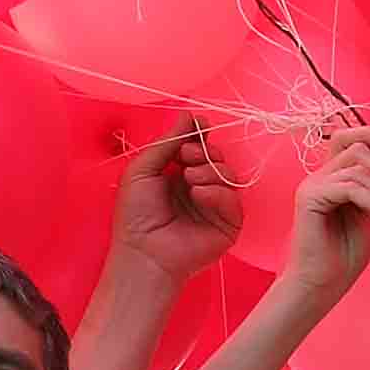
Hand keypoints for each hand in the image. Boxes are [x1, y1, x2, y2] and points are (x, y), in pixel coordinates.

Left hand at [109, 128, 243, 282]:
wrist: (144, 253)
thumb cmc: (136, 215)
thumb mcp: (143, 170)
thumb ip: (167, 142)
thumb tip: (189, 115)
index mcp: (177, 176)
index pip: (198, 148)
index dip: (199, 136)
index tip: (198, 127)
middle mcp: (198, 189)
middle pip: (216, 158)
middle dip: (204, 151)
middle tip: (186, 157)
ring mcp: (214, 207)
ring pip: (228, 175)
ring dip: (209, 170)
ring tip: (189, 180)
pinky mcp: (228, 225)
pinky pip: (233, 199)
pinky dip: (218, 192)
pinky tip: (199, 195)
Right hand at [271, 135, 369, 322]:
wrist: (323, 284)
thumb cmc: (345, 254)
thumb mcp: (369, 212)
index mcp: (333, 177)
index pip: (346, 138)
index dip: (368, 133)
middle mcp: (320, 176)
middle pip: (358, 149)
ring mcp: (312, 185)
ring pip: (357, 169)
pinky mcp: (309, 197)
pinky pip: (349, 187)